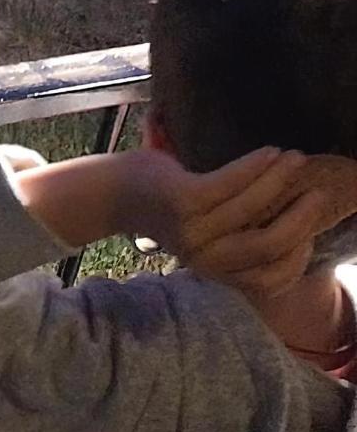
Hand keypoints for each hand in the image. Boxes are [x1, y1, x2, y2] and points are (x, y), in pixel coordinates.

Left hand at [130, 147, 326, 298]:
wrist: (111, 192)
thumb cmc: (166, 207)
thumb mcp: (206, 230)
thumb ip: (241, 235)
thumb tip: (295, 226)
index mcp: (212, 268)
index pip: (269, 279)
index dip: (298, 258)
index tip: (311, 232)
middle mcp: (201, 256)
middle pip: (269, 245)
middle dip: (302, 217)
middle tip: (319, 191)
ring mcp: (191, 230)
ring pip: (253, 210)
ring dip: (280, 180)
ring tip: (295, 158)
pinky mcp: (182, 202)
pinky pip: (231, 184)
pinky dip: (256, 167)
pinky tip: (270, 152)